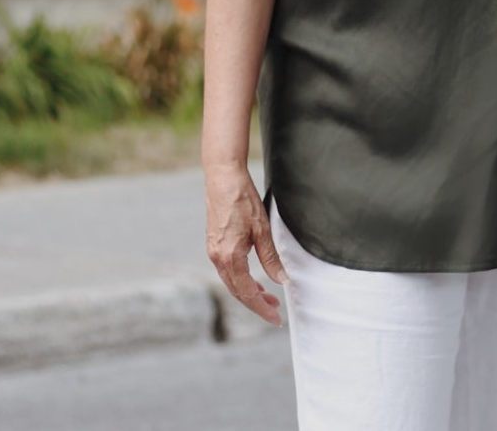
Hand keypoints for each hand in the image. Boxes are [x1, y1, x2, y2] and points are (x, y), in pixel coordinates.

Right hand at [205, 164, 288, 324]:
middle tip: (275, 311)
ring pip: (232, 282)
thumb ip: (270, 258)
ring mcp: (214, 252)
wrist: (222, 179)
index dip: (262, 308)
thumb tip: (281, 280)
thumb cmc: (243, 200)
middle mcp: (218, 258)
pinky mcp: (214, 245)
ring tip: (268, 298)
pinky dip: (241, 280)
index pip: (247, 292)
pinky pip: (228, 271)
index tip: (276, 318)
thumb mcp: (262, 230)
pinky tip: (253, 280)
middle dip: (256, 304)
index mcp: (230, 257)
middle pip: (237, 292)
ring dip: (249, 292)